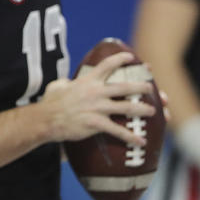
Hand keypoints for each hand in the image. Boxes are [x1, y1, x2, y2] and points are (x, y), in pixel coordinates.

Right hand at [40, 51, 155, 145]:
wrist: (46, 119)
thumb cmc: (50, 103)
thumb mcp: (58, 86)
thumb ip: (67, 82)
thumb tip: (68, 82)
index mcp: (87, 81)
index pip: (106, 65)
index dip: (121, 60)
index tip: (132, 58)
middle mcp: (95, 91)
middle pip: (124, 86)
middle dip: (140, 86)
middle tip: (151, 88)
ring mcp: (97, 107)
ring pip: (126, 107)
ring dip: (142, 109)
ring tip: (153, 112)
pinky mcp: (96, 123)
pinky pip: (118, 130)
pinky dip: (131, 137)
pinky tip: (141, 141)